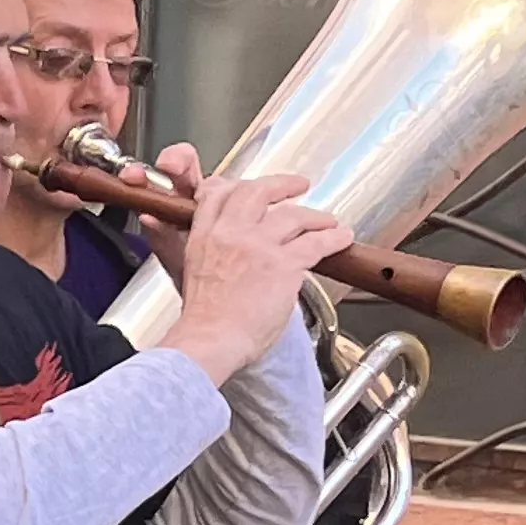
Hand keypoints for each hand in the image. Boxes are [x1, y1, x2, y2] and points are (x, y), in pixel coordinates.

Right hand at [147, 151, 350, 382]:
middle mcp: (230, 233)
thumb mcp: (185, 273)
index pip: (219, 194)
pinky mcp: (283, 264)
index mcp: (204, 235)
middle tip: (297, 185)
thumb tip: (185, 240)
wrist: (211, 339)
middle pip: (257, 191)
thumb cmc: (202, 320)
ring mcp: (257, 246)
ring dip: (316, 216)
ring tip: (327, 221)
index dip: (236, 185)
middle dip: (281, 184)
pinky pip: (316, 242)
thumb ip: (191, 249)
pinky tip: (340, 238)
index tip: (248, 187)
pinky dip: (333, 238)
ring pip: (293, 215)